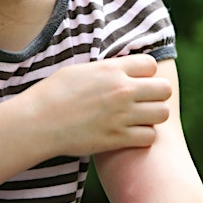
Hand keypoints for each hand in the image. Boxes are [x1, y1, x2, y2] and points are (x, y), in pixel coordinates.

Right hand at [11, 54, 171, 156]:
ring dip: (154, 116)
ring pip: (162, 113)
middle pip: (164, 88)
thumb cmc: (53, 94)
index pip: (151, 64)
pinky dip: (144, 136)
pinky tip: (131, 134)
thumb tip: (122, 70)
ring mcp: (122, 115)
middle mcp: (122, 90)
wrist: (37, 122)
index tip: (137, 81)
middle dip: (157, 94)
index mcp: (112, 69)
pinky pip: (150, 137)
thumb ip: (107, 70)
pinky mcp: (118, 138)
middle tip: (144, 101)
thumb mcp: (80, 71)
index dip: (146, 73)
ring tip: (140, 118)